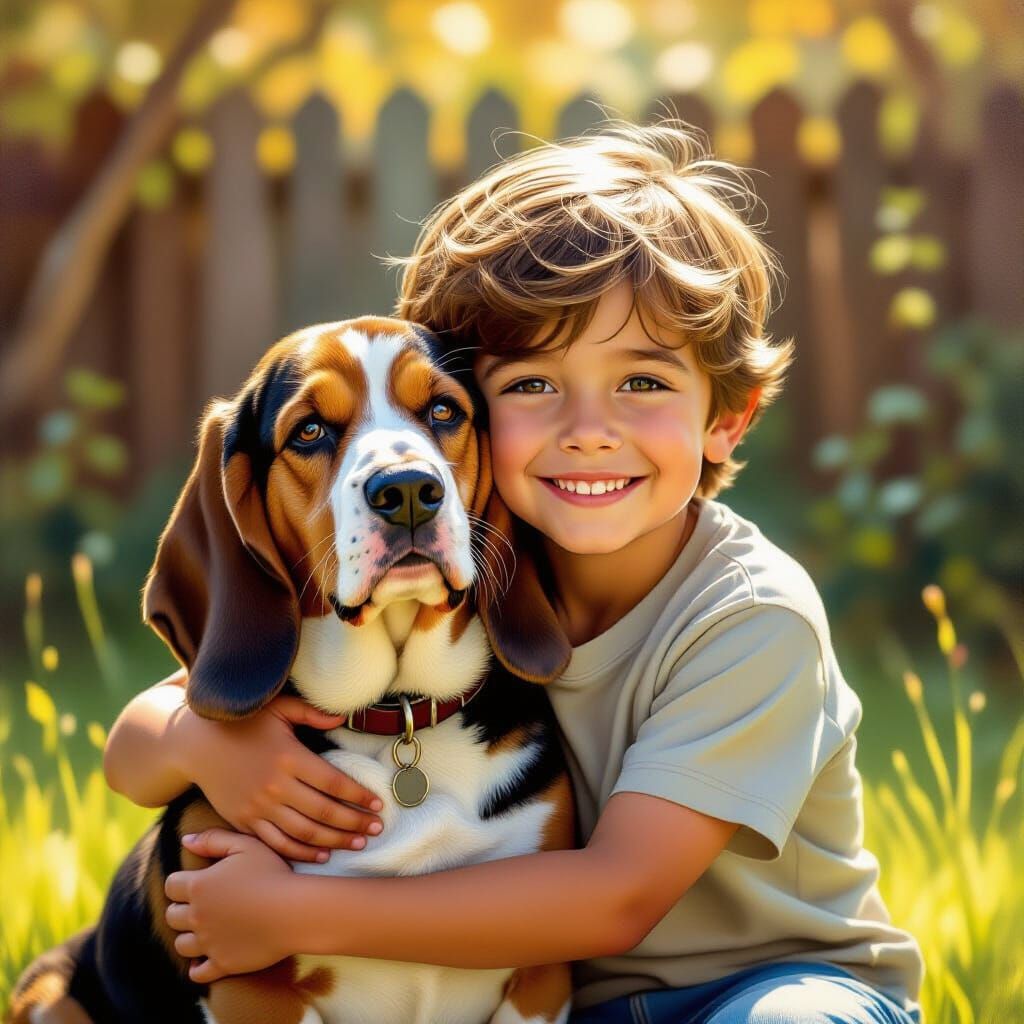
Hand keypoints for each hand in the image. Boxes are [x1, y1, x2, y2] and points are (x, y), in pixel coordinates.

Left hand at [166, 829, 298, 981]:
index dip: (182, 882)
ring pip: (182, 945)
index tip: (198, 881)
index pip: (172, 885)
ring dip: (189, 937)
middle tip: (204, 904)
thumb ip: (213, 839)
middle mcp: (197, 916)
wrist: (294, 911)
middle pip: (172, 916)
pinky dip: (198, 966)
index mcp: (199, 886)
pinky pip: (198, 973)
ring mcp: (208, 943)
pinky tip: (207, 957)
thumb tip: (185, 840)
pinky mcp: (222, 964)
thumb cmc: (272, 873)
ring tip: (206, 929)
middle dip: (183, 909)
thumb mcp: (245, 845)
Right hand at [177, 694, 383, 861]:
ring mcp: (258, 807)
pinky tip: (321, 855)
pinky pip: (276, 843)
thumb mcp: (278, 709)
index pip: (333, 782)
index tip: (379, 803)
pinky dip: (300, 852)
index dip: (359, 795)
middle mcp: (275, 785)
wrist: (196, 744)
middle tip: (378, 828)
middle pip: (323, 811)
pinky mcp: (244, 821)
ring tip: (358, 842)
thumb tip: (342, 719)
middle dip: (354, 822)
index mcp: (289, 757)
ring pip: (303, 832)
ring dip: (334, 840)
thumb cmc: (243, 722)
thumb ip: (312, 712)